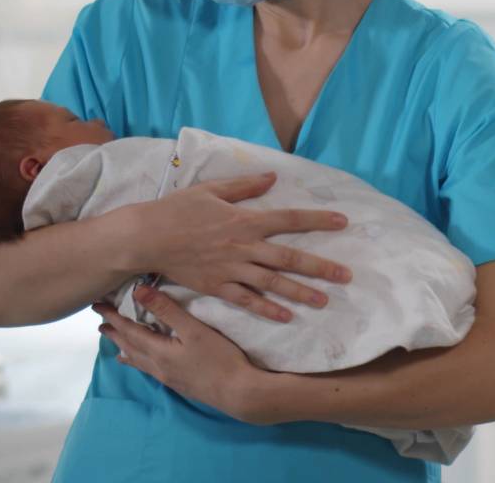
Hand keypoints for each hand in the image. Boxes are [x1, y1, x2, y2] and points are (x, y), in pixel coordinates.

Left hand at [92, 286, 268, 422]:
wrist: (238, 393)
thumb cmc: (219, 358)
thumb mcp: (194, 330)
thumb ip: (167, 310)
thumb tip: (139, 292)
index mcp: (158, 351)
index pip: (129, 330)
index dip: (113, 317)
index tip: (98, 305)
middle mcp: (158, 366)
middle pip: (130, 346)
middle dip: (115, 333)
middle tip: (100, 322)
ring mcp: (168, 377)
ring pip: (138, 360)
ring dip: (125, 348)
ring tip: (114, 344)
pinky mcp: (178, 383)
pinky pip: (149, 369)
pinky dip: (139, 362)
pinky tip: (144, 365)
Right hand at [133, 171, 352, 322]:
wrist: (147, 237)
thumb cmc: (178, 209)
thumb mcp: (212, 189)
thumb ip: (245, 186)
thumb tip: (272, 177)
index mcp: (245, 220)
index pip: (289, 219)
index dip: (317, 221)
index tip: (342, 222)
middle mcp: (244, 246)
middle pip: (289, 258)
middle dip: (320, 267)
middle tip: (346, 275)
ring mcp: (232, 269)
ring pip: (273, 283)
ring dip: (300, 292)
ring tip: (324, 300)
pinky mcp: (217, 287)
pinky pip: (247, 301)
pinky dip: (267, 309)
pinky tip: (285, 316)